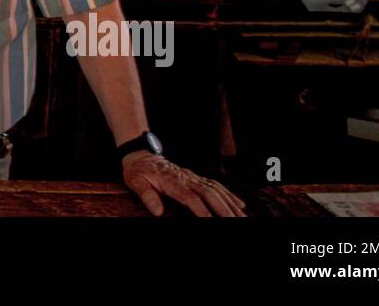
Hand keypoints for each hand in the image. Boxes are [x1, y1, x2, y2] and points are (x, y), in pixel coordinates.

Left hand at [122, 152, 246, 216]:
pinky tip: (240, 204)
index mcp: (172, 181)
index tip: (211, 222)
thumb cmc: (138, 171)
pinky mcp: (196, 177)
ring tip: (243, 217)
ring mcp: (193, 177)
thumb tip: (157, 212)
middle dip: (224, 210)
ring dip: (231, 204)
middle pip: (210, 194)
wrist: (141, 155)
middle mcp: (186, 178)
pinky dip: (229, 194)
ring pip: (216, 190)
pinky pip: (216, 185)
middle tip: (237, 222)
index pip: (191, 198)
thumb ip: (147, 196)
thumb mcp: (135, 181)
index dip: (202, 211)